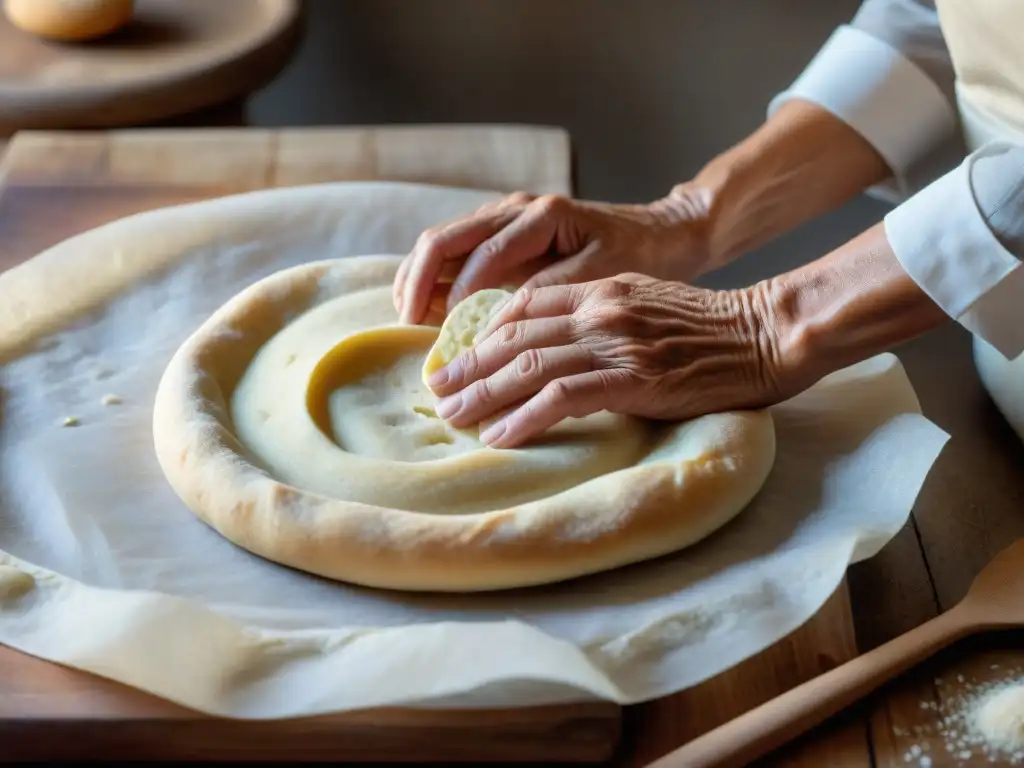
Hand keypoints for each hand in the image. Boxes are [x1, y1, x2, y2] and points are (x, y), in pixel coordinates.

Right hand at [393, 190, 711, 325]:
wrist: (663, 234)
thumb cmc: (640, 255)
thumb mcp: (603, 275)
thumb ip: (552, 290)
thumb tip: (499, 319)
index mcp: (540, 215)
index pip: (480, 253)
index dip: (457, 295)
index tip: (449, 336)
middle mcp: (515, 209)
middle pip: (444, 239)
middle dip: (418, 281)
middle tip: (406, 324)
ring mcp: (504, 219)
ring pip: (442, 244)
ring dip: (419, 279)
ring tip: (408, 321)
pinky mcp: (503, 236)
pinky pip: (454, 254)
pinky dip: (435, 280)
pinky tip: (426, 311)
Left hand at [426, 273, 792, 448]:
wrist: (765, 334)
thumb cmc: (710, 327)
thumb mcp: (647, 302)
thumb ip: (601, 313)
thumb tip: (558, 342)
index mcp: (601, 288)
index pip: (524, 305)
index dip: (484, 332)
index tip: (461, 356)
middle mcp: (599, 311)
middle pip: (514, 336)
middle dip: (469, 365)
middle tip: (437, 390)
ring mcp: (614, 344)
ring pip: (528, 365)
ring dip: (483, 394)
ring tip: (453, 417)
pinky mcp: (632, 381)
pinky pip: (562, 398)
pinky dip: (524, 419)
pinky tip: (499, 437)